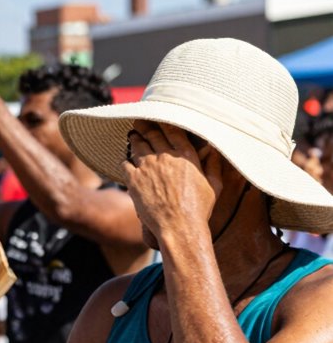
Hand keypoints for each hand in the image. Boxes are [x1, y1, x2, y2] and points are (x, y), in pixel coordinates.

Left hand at [123, 121, 222, 239]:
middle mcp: (165, 157)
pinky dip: (126, 159)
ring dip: (135, 138)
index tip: (160, 115)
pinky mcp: (134, 180)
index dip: (164, 121)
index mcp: (186, 156)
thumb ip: (214, 165)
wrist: (179, 227)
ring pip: (137, 145)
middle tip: (141, 121)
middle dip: (146, 125)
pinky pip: (125, 163)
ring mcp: (148, 167)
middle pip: (152, 134)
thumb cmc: (199, 209)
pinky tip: (126, 159)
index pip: (173, 130)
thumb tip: (216, 150)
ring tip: (133, 135)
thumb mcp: (214, 185)